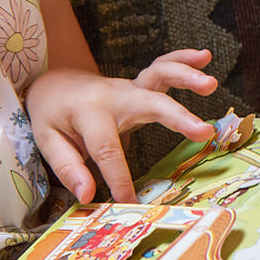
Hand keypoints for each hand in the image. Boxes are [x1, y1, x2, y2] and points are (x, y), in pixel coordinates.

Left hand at [26, 49, 217, 203]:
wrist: (55, 84)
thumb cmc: (53, 115)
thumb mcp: (47, 140)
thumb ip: (68, 167)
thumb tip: (88, 195)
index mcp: (89, 112)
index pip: (107, 151)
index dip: (119, 179)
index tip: (129, 203)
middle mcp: (114, 95)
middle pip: (148, 104)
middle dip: (177, 117)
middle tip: (204, 132)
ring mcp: (130, 87)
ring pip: (159, 75)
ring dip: (186, 76)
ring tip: (211, 83)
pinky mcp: (140, 85)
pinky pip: (163, 67)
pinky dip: (183, 58)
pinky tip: (204, 55)